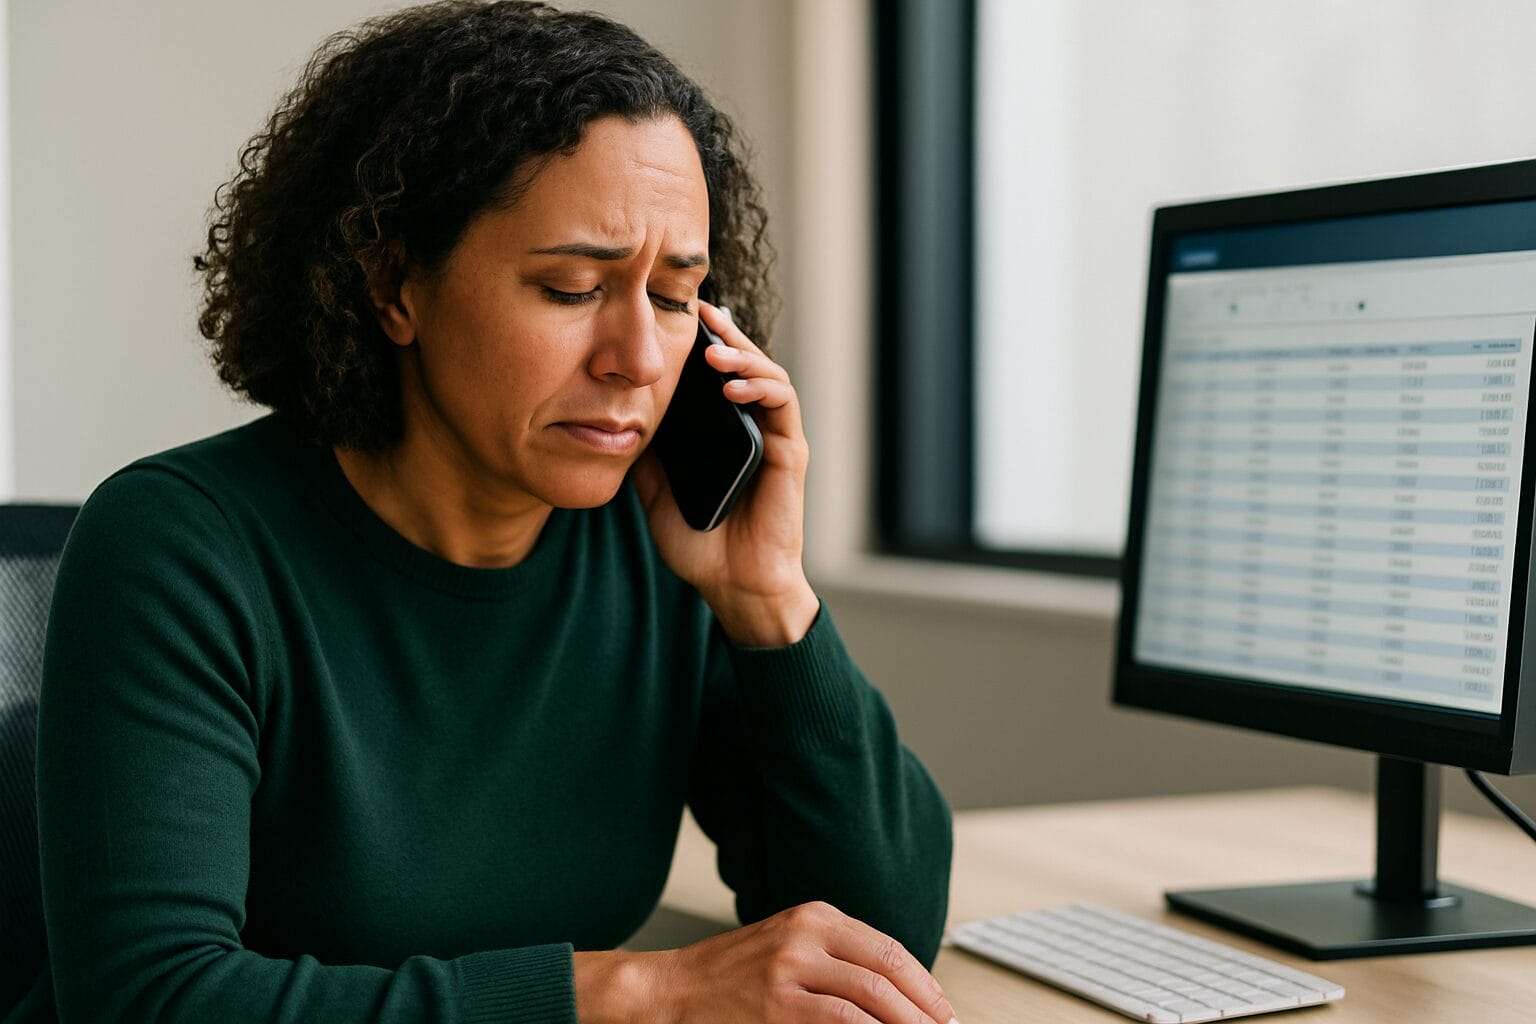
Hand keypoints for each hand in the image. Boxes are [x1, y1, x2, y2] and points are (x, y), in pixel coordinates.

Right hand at [583, 900, 957, 1023]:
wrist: (668, 992)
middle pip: (888, 971)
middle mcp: (805, 934)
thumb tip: (894, 993)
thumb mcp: (784, 947)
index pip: (888, 949)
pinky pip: (843, 1022)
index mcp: (813, 916)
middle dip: (925, 1009)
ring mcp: (789, 968)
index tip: (942, 1011)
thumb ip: (833, 957)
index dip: (924, 985)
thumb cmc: (726, 978)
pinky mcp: (777, 1005)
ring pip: (872, 997)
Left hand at [628, 301, 818, 645]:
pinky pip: (782, 405)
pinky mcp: (790, 453)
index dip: (702, 343)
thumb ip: (646, 456)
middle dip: (724, 334)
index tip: (677, 318)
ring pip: (768, 375)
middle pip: (744, 364)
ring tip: (713, 350)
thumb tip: (615, 419)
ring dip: (743, 356)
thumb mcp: (655, 492)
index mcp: (723, 433)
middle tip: (699, 312)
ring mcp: (773, 438)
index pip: (716, 375)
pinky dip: (761, 387)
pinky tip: (733, 386)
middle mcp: (751, 428)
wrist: (732, 585)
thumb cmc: (700, 543)